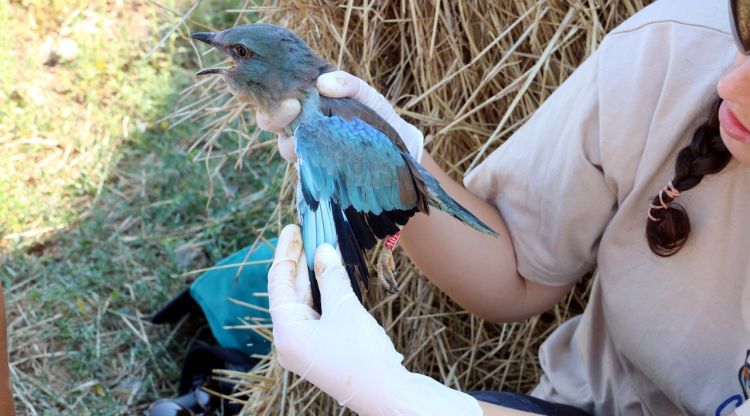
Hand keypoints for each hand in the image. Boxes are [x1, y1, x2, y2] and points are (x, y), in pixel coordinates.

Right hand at [257, 70, 424, 162]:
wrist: (399, 153)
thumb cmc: (379, 119)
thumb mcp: (367, 96)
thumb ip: (349, 84)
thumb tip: (323, 82)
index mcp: (309, 101)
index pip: (278, 93)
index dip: (270, 93)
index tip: (288, 97)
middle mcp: (302, 123)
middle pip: (271, 119)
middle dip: (272, 116)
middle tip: (292, 110)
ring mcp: (307, 148)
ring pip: (284, 144)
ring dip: (289, 142)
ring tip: (304, 140)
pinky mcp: (315, 170)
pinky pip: (301, 167)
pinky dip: (305, 162)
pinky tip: (316, 158)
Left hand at [267, 224, 480, 415]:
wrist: (387, 394)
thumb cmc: (363, 354)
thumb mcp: (345, 309)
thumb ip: (331, 277)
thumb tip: (323, 251)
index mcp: (286, 333)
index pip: (279, 283)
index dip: (285, 253)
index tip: (292, 229)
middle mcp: (290, 341)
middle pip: (290, 293)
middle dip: (300, 263)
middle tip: (308, 234)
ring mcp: (305, 347)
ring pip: (305, 303)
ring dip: (313, 277)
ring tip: (320, 249)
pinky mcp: (321, 350)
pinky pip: (316, 315)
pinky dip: (323, 294)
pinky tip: (331, 276)